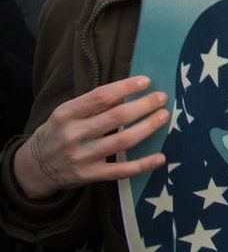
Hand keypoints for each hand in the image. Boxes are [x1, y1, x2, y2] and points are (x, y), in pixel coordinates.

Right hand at [13, 76, 168, 199]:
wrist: (34, 168)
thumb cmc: (58, 132)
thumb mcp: (66, 114)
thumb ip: (93, 105)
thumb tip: (128, 91)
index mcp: (66, 114)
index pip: (101, 96)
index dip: (126, 87)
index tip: (146, 81)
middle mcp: (73, 135)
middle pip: (116, 117)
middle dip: (144, 105)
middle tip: (162, 98)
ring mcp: (82, 157)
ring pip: (123, 141)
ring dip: (148, 127)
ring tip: (164, 116)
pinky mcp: (90, 175)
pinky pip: (121, 171)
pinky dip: (143, 165)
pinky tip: (160, 158)